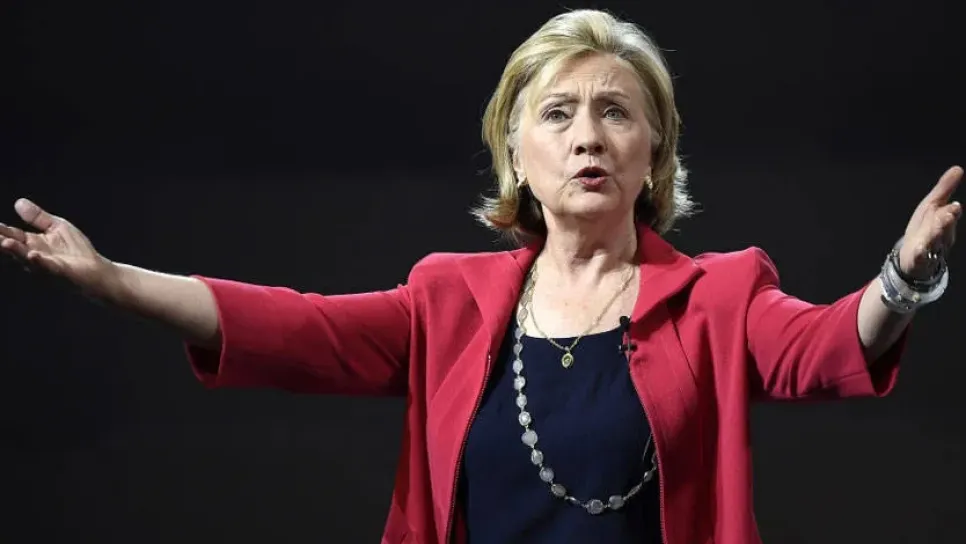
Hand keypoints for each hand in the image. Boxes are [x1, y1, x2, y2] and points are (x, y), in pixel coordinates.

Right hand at [0, 198, 118, 296]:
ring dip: (15, 251)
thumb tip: (18, 202)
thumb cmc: (77, 251)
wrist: (97, 271)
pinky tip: (32, 255)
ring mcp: (45, 266)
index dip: (0, 230)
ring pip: (26, 259)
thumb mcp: (57, 227)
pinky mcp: (60, 273)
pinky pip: (47, 268)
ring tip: (5, 243)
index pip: (12, 235)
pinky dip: (39, 262)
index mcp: (32, 244)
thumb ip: (38, 217)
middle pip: (14, 248)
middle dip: (1, 241)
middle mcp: (34, 256)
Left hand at [898, 166, 962, 278]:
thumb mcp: (932, 205)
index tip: (953, 206)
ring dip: (935, 235)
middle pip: (944, 229)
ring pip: (934, 242)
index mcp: (944, 221)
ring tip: (935, 228)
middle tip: (948, 214)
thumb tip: (958, 168)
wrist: (913, 256)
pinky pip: (920, 257)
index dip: (951, 212)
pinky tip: (919, 250)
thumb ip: (944, 189)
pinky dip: (920, 254)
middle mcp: (941, 235)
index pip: (949, 215)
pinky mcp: (918, 259)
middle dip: (946, 222)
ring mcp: (930, 248)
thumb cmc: (925, 228)